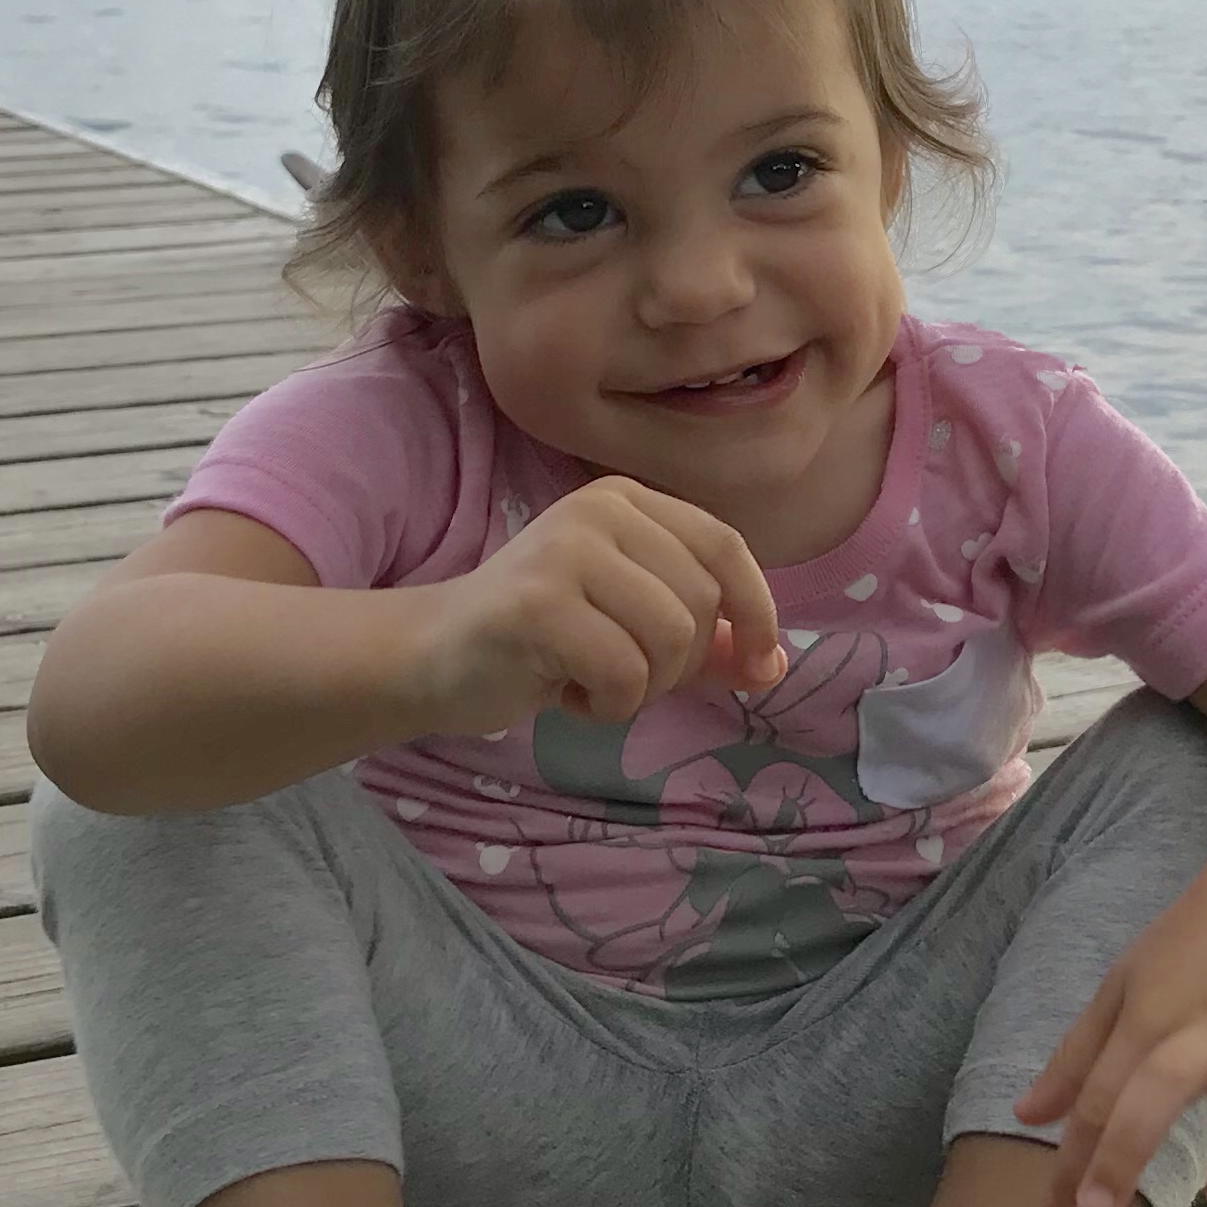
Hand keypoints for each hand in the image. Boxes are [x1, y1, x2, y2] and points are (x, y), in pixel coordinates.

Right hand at [410, 478, 783, 734]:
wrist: (431, 657)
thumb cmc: (540, 642)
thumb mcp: (633, 628)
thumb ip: (704, 640)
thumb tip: (775, 664)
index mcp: (626, 501)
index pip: (725, 546)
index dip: (757, 608)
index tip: (760, 662)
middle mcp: (599, 511)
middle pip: (700, 602)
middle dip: (679, 665)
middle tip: (622, 674)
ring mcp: (565, 552)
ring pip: (671, 638)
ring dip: (642, 687)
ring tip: (590, 680)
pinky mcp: (537, 604)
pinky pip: (625, 673)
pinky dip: (607, 705)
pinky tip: (563, 691)